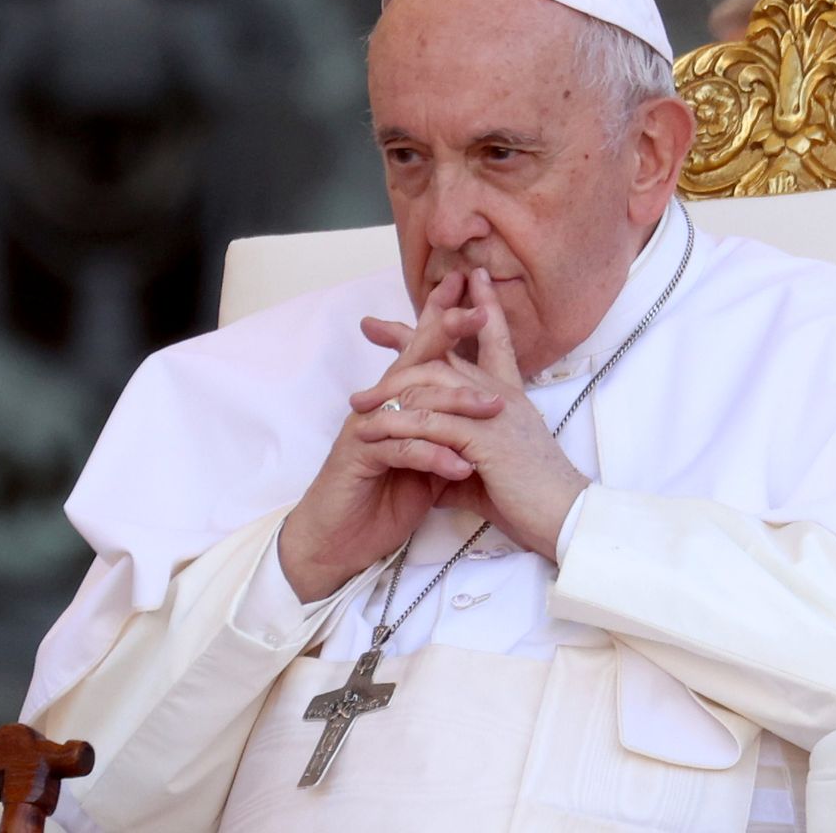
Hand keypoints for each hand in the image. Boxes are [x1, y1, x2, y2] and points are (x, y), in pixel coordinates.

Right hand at [279, 272, 504, 600]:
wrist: (342, 540)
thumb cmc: (386, 499)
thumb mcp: (429, 462)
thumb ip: (449, 433)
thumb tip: (485, 416)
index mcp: (398, 402)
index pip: (423, 353)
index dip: (443, 320)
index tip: (475, 294)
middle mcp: (379, 407)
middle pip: (415, 361)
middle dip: (447, 334)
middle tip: (481, 314)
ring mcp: (367, 429)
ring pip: (412, 404)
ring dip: (456, 406)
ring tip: (494, 410)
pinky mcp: (358, 458)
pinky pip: (401, 449)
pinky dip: (433, 457)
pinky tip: (460, 467)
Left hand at [349, 268, 587, 560]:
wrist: (564, 517)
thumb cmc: (530, 498)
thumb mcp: (488, 471)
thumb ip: (456, 459)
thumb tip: (427, 466)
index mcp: (508, 396)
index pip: (491, 338)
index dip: (469, 310)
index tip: (448, 287)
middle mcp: (502, 393)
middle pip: (448, 349)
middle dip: (407, 336)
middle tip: (370, 326)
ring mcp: (493, 411)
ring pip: (432, 381)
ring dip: (390, 388)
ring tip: (359, 399)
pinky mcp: (483, 437)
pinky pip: (430, 421)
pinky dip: (398, 425)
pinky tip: (374, 430)